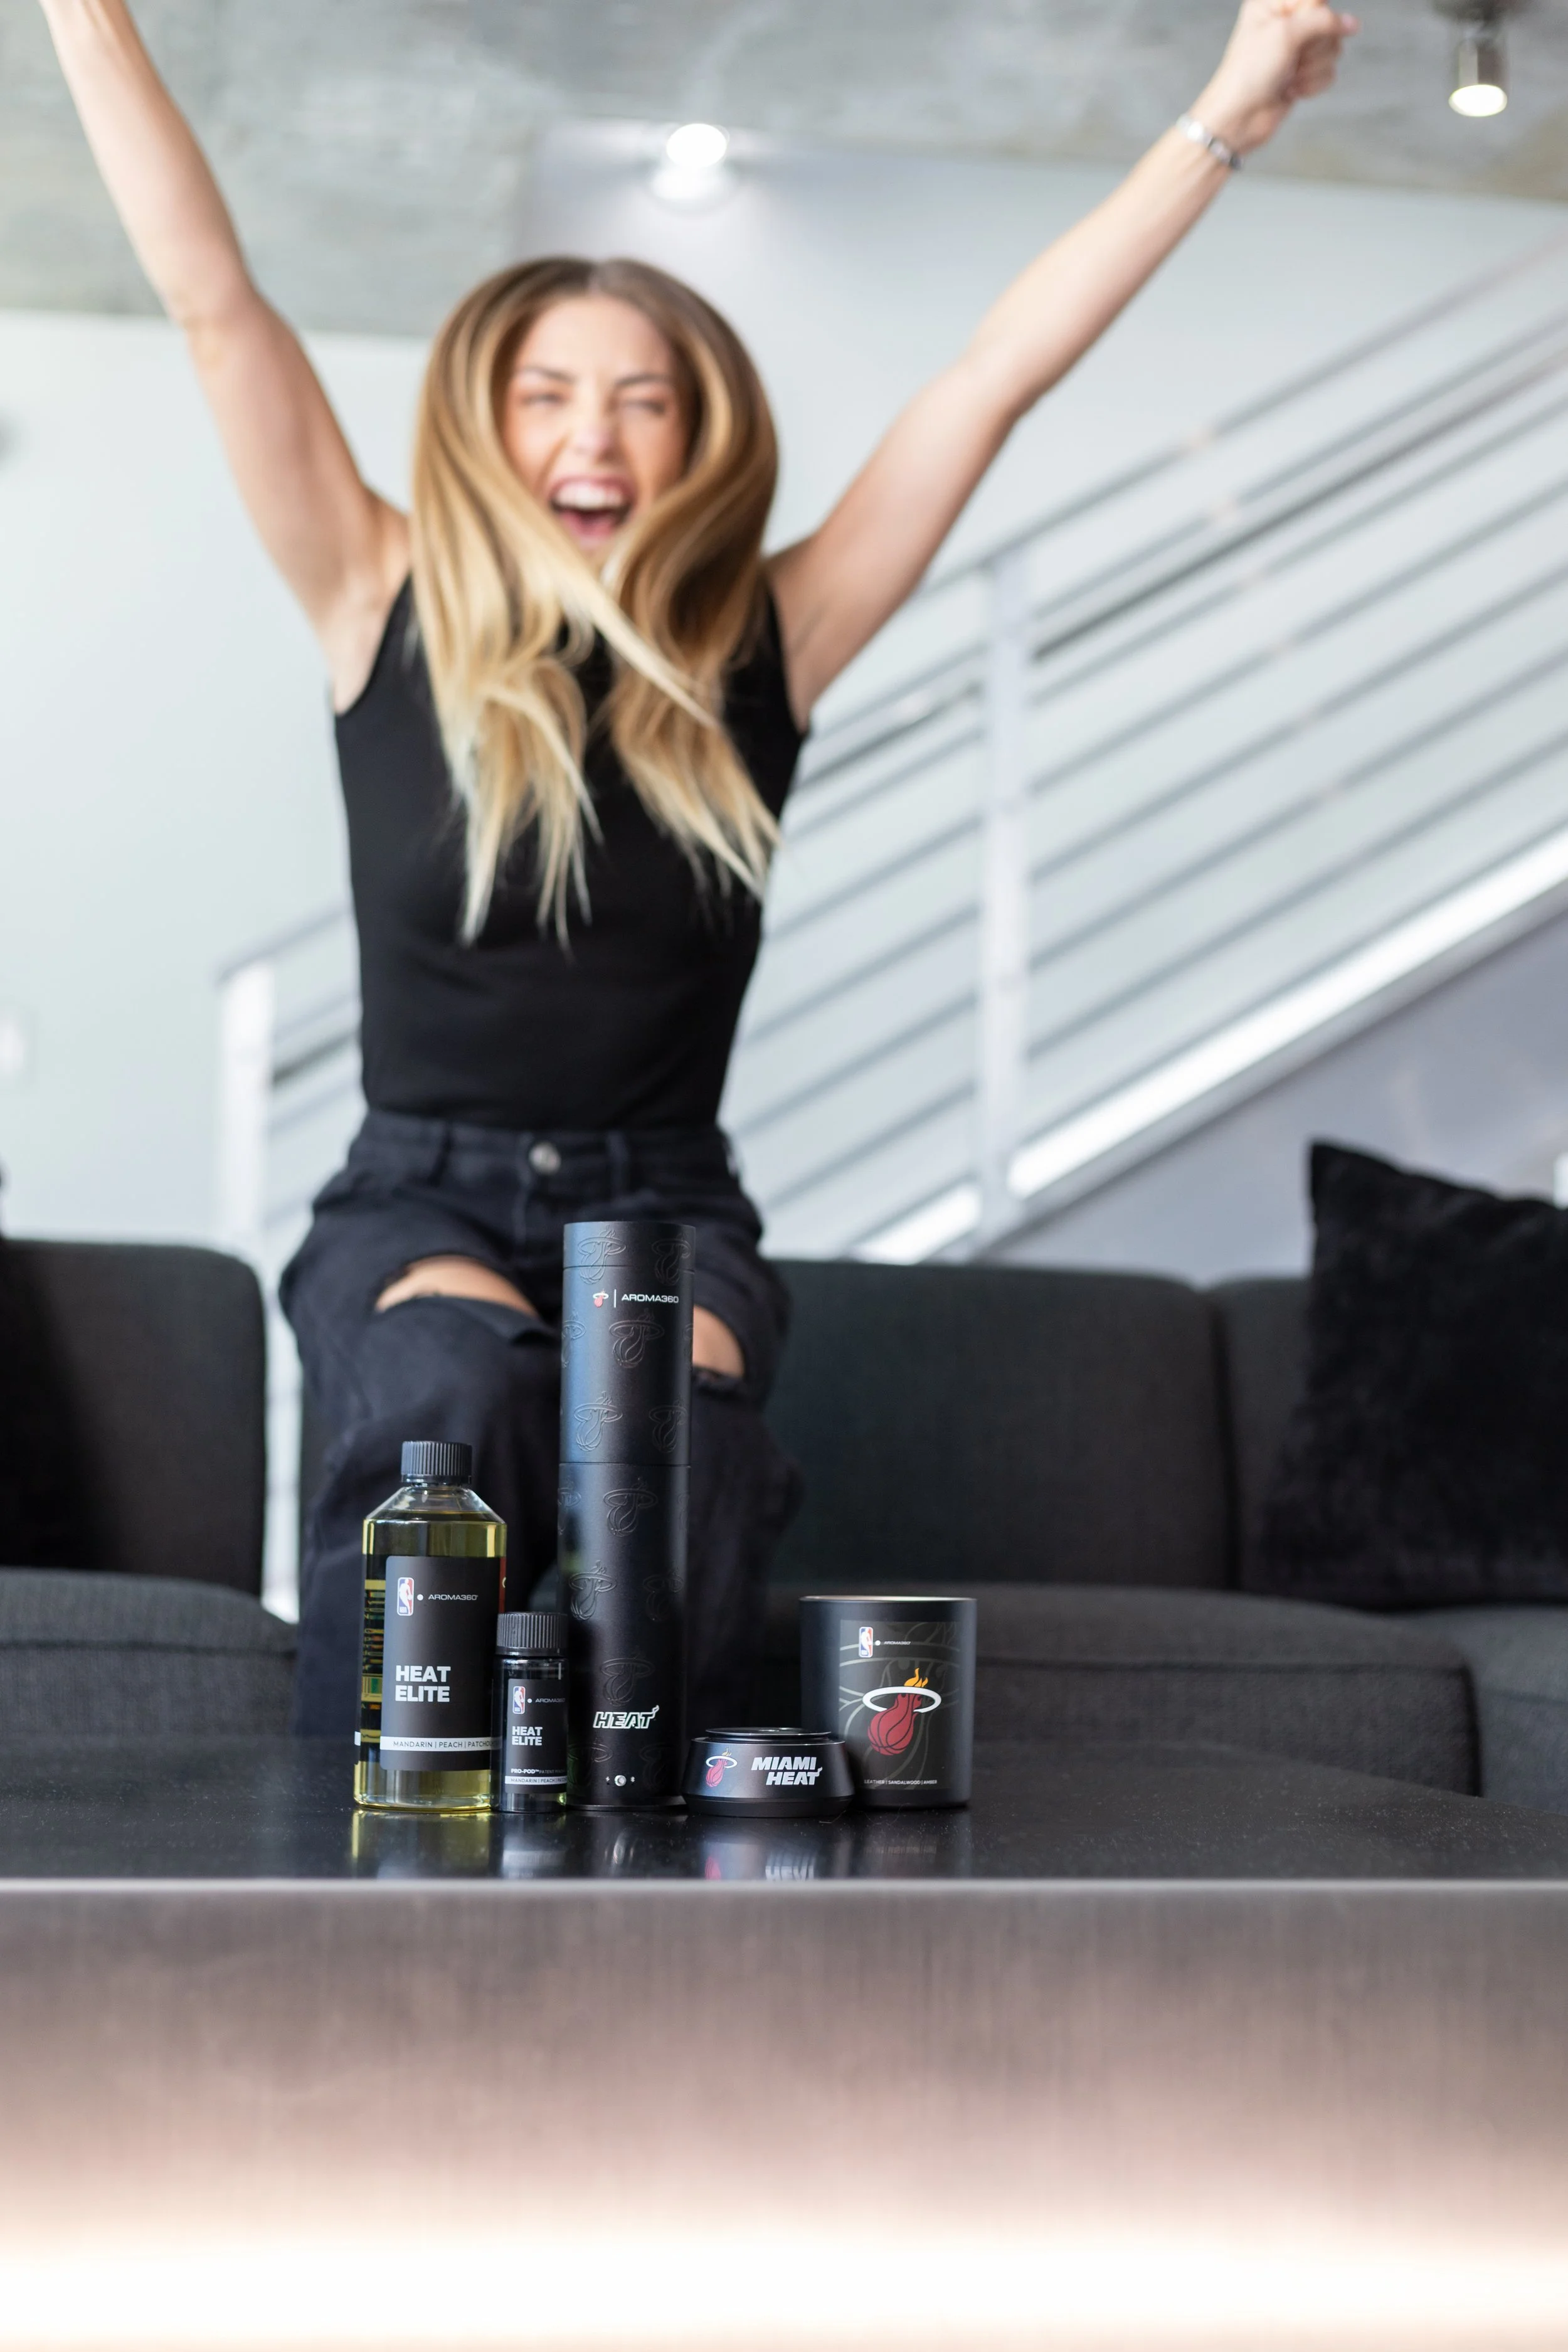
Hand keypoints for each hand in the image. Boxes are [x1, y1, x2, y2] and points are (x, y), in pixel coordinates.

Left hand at [1193, 0, 1358, 155]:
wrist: (1238, 119)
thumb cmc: (1249, 73)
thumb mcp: (1285, 34)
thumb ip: (1323, 21)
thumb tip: (1352, 23)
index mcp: (1273, 4)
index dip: (1315, 16)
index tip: (1296, 33)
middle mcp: (1286, 23)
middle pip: (1329, 23)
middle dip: (1313, 47)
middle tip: (1290, 59)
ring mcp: (1295, 50)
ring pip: (1332, 48)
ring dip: (1312, 68)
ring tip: (1288, 77)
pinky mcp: (1303, 73)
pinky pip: (1329, 72)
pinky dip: (1312, 84)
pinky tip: (1290, 90)